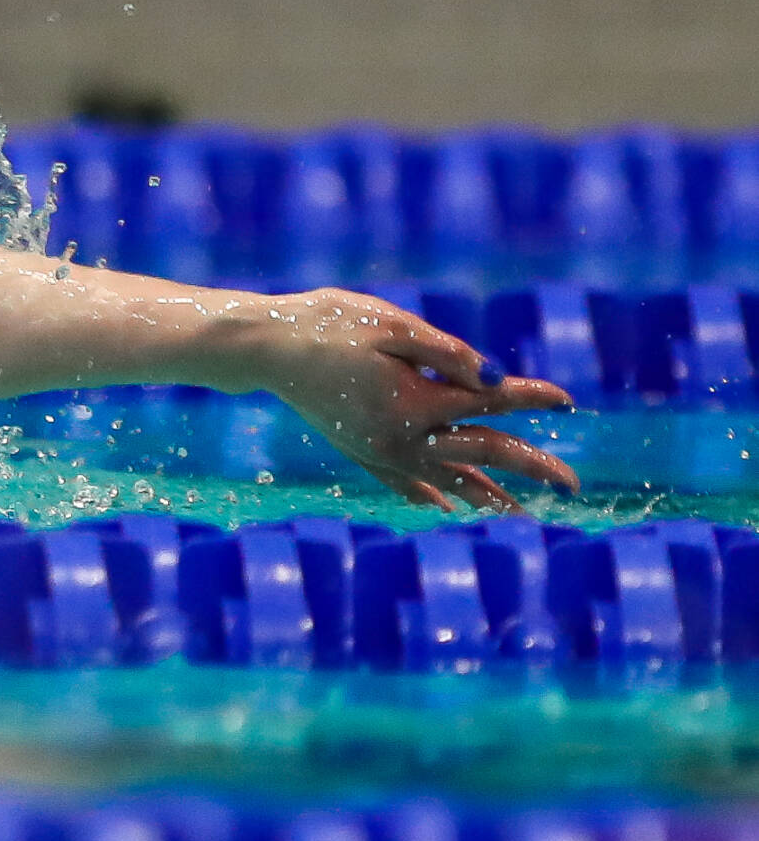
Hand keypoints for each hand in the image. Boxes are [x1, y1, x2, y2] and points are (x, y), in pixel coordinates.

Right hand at [248, 289, 578, 511]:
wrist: (268, 347)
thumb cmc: (332, 325)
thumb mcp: (393, 326)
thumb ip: (447, 352)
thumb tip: (495, 378)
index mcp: (416, 401)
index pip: (490, 403)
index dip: (532, 399)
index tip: (568, 401)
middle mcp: (402, 437)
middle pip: (479, 454)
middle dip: (529, 468)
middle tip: (571, 487)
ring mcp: (379, 450)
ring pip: (445, 479)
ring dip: (485, 497)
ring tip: (518, 515)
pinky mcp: (359, 450)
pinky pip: (402, 482)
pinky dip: (428, 495)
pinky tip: (446, 507)